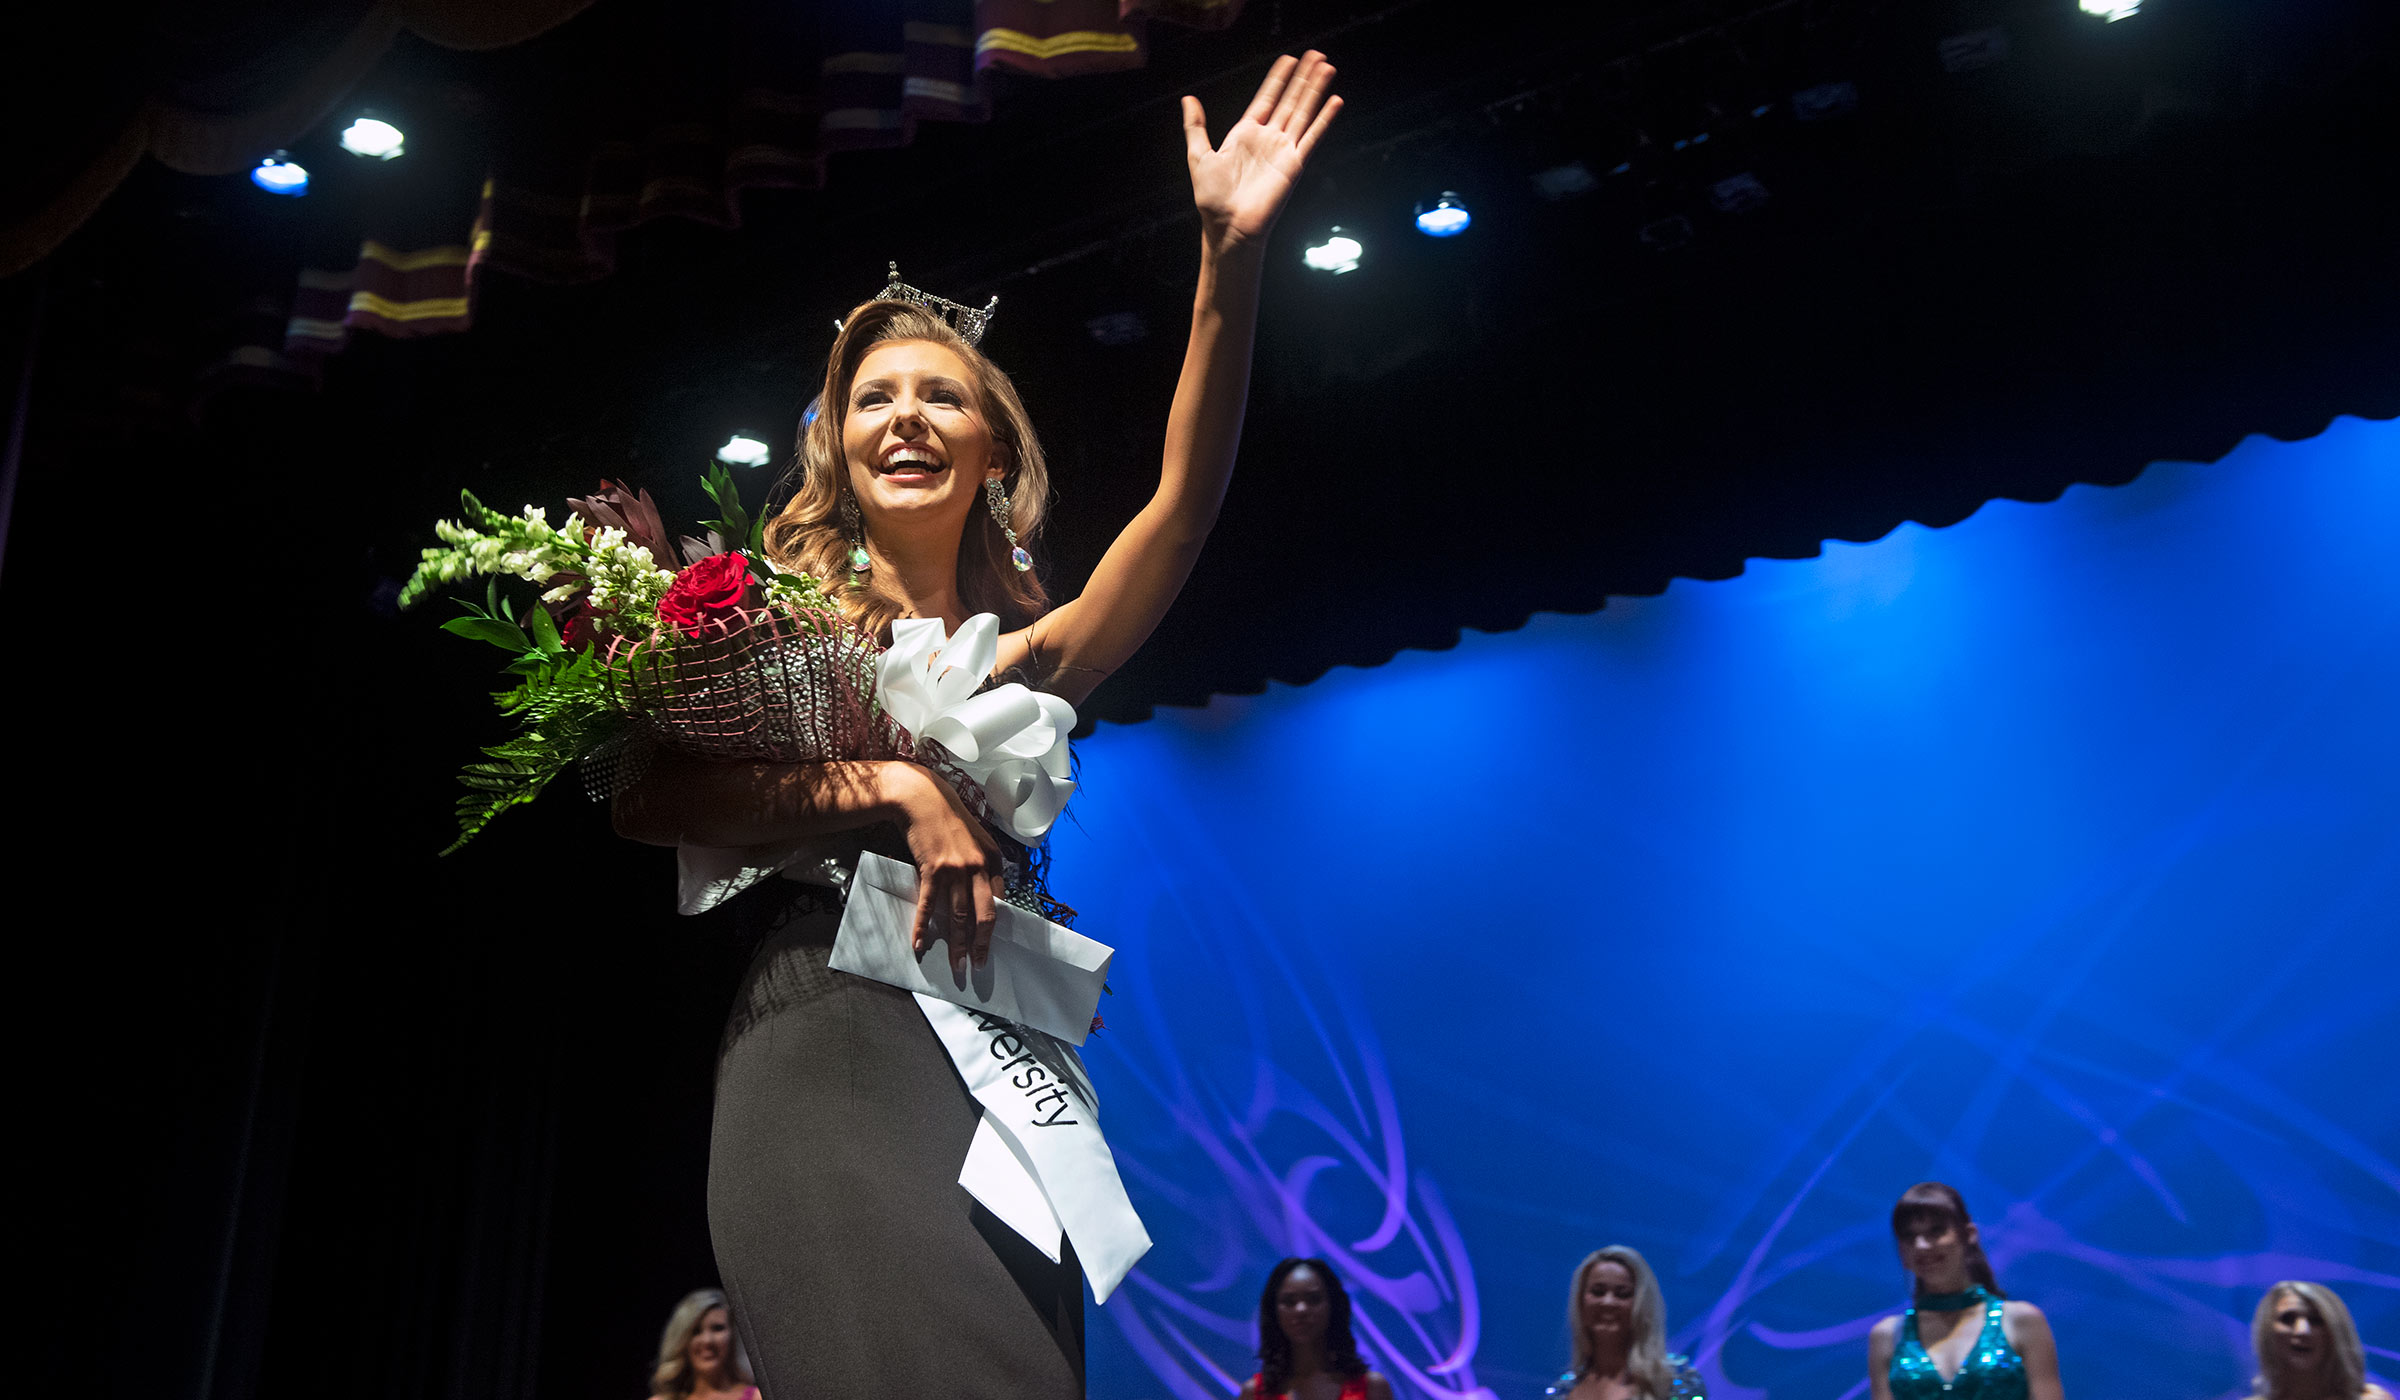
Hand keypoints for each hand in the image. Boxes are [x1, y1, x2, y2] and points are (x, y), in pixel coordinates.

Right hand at [886, 764, 1003, 976]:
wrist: (923, 799)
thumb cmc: (948, 820)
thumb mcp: (976, 841)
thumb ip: (982, 867)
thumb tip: (983, 897)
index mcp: (994, 860)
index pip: (999, 902)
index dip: (995, 927)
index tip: (991, 945)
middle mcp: (979, 866)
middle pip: (985, 916)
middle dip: (982, 945)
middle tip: (979, 966)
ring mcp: (957, 869)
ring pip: (959, 917)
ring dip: (957, 945)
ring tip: (957, 965)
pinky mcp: (933, 869)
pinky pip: (928, 906)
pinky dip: (921, 927)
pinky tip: (919, 945)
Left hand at [1183, 50, 1342, 249]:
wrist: (1228, 226)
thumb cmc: (1212, 198)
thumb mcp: (1198, 155)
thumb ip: (1196, 127)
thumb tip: (1188, 99)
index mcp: (1245, 134)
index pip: (1267, 98)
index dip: (1278, 79)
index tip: (1288, 59)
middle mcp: (1267, 139)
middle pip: (1290, 100)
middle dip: (1302, 77)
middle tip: (1315, 55)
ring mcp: (1283, 151)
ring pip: (1303, 112)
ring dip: (1315, 90)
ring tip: (1326, 67)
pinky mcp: (1294, 165)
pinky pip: (1312, 137)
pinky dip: (1324, 119)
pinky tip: (1334, 101)